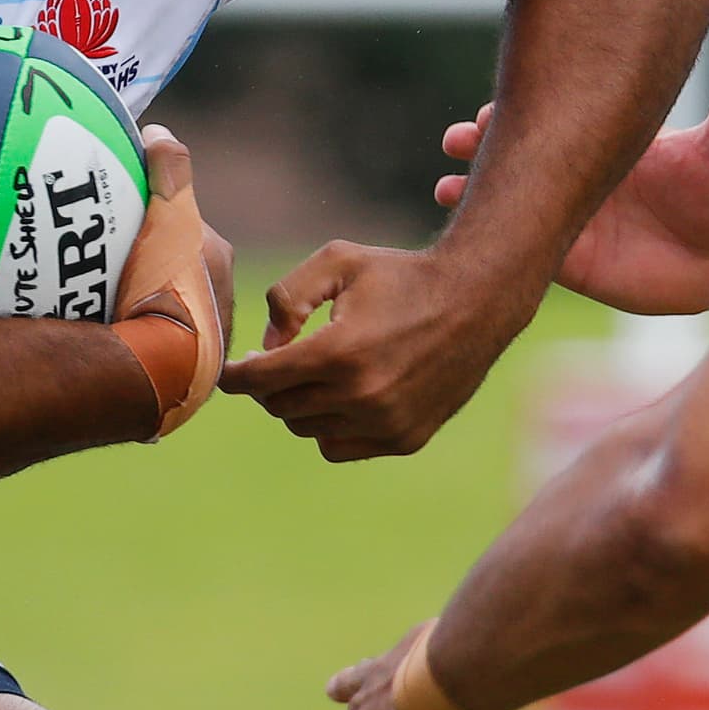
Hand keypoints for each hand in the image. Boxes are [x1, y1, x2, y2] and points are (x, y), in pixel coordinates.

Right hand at [106, 127, 231, 439]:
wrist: (159, 369)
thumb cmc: (165, 288)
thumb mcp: (168, 216)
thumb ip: (168, 172)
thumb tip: (159, 132)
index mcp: (219, 267)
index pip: (191, 233)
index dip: (160, 223)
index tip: (128, 222)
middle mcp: (217, 309)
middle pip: (177, 274)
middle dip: (149, 268)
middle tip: (106, 263)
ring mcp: (196, 347)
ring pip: (164, 313)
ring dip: (137, 308)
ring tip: (96, 303)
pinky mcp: (172, 380)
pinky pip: (146, 348)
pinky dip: (129, 340)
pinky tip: (104, 340)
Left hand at [222, 237, 528, 459]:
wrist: (477, 300)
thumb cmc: (401, 275)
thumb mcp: (338, 261)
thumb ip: (286, 297)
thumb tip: (267, 347)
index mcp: (338, 352)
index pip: (260, 381)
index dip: (236, 376)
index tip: (231, 371)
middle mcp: (361, 395)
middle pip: (279, 406)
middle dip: (271, 384)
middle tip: (280, 361)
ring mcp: (384, 423)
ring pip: (305, 429)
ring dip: (300, 404)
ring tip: (318, 373)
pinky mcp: (403, 439)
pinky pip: (338, 447)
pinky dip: (329, 426)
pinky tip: (342, 397)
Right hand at [438, 57, 708, 316]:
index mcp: (609, 141)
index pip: (555, 117)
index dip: (523, 109)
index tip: (494, 107)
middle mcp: (581, 175)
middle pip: (520, 154)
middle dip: (482, 145)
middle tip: (458, 138)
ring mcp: (571, 216)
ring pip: (513, 200)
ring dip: (475, 192)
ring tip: (446, 188)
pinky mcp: (572, 260)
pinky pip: (527, 249)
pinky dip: (498, 243)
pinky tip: (471, 238)